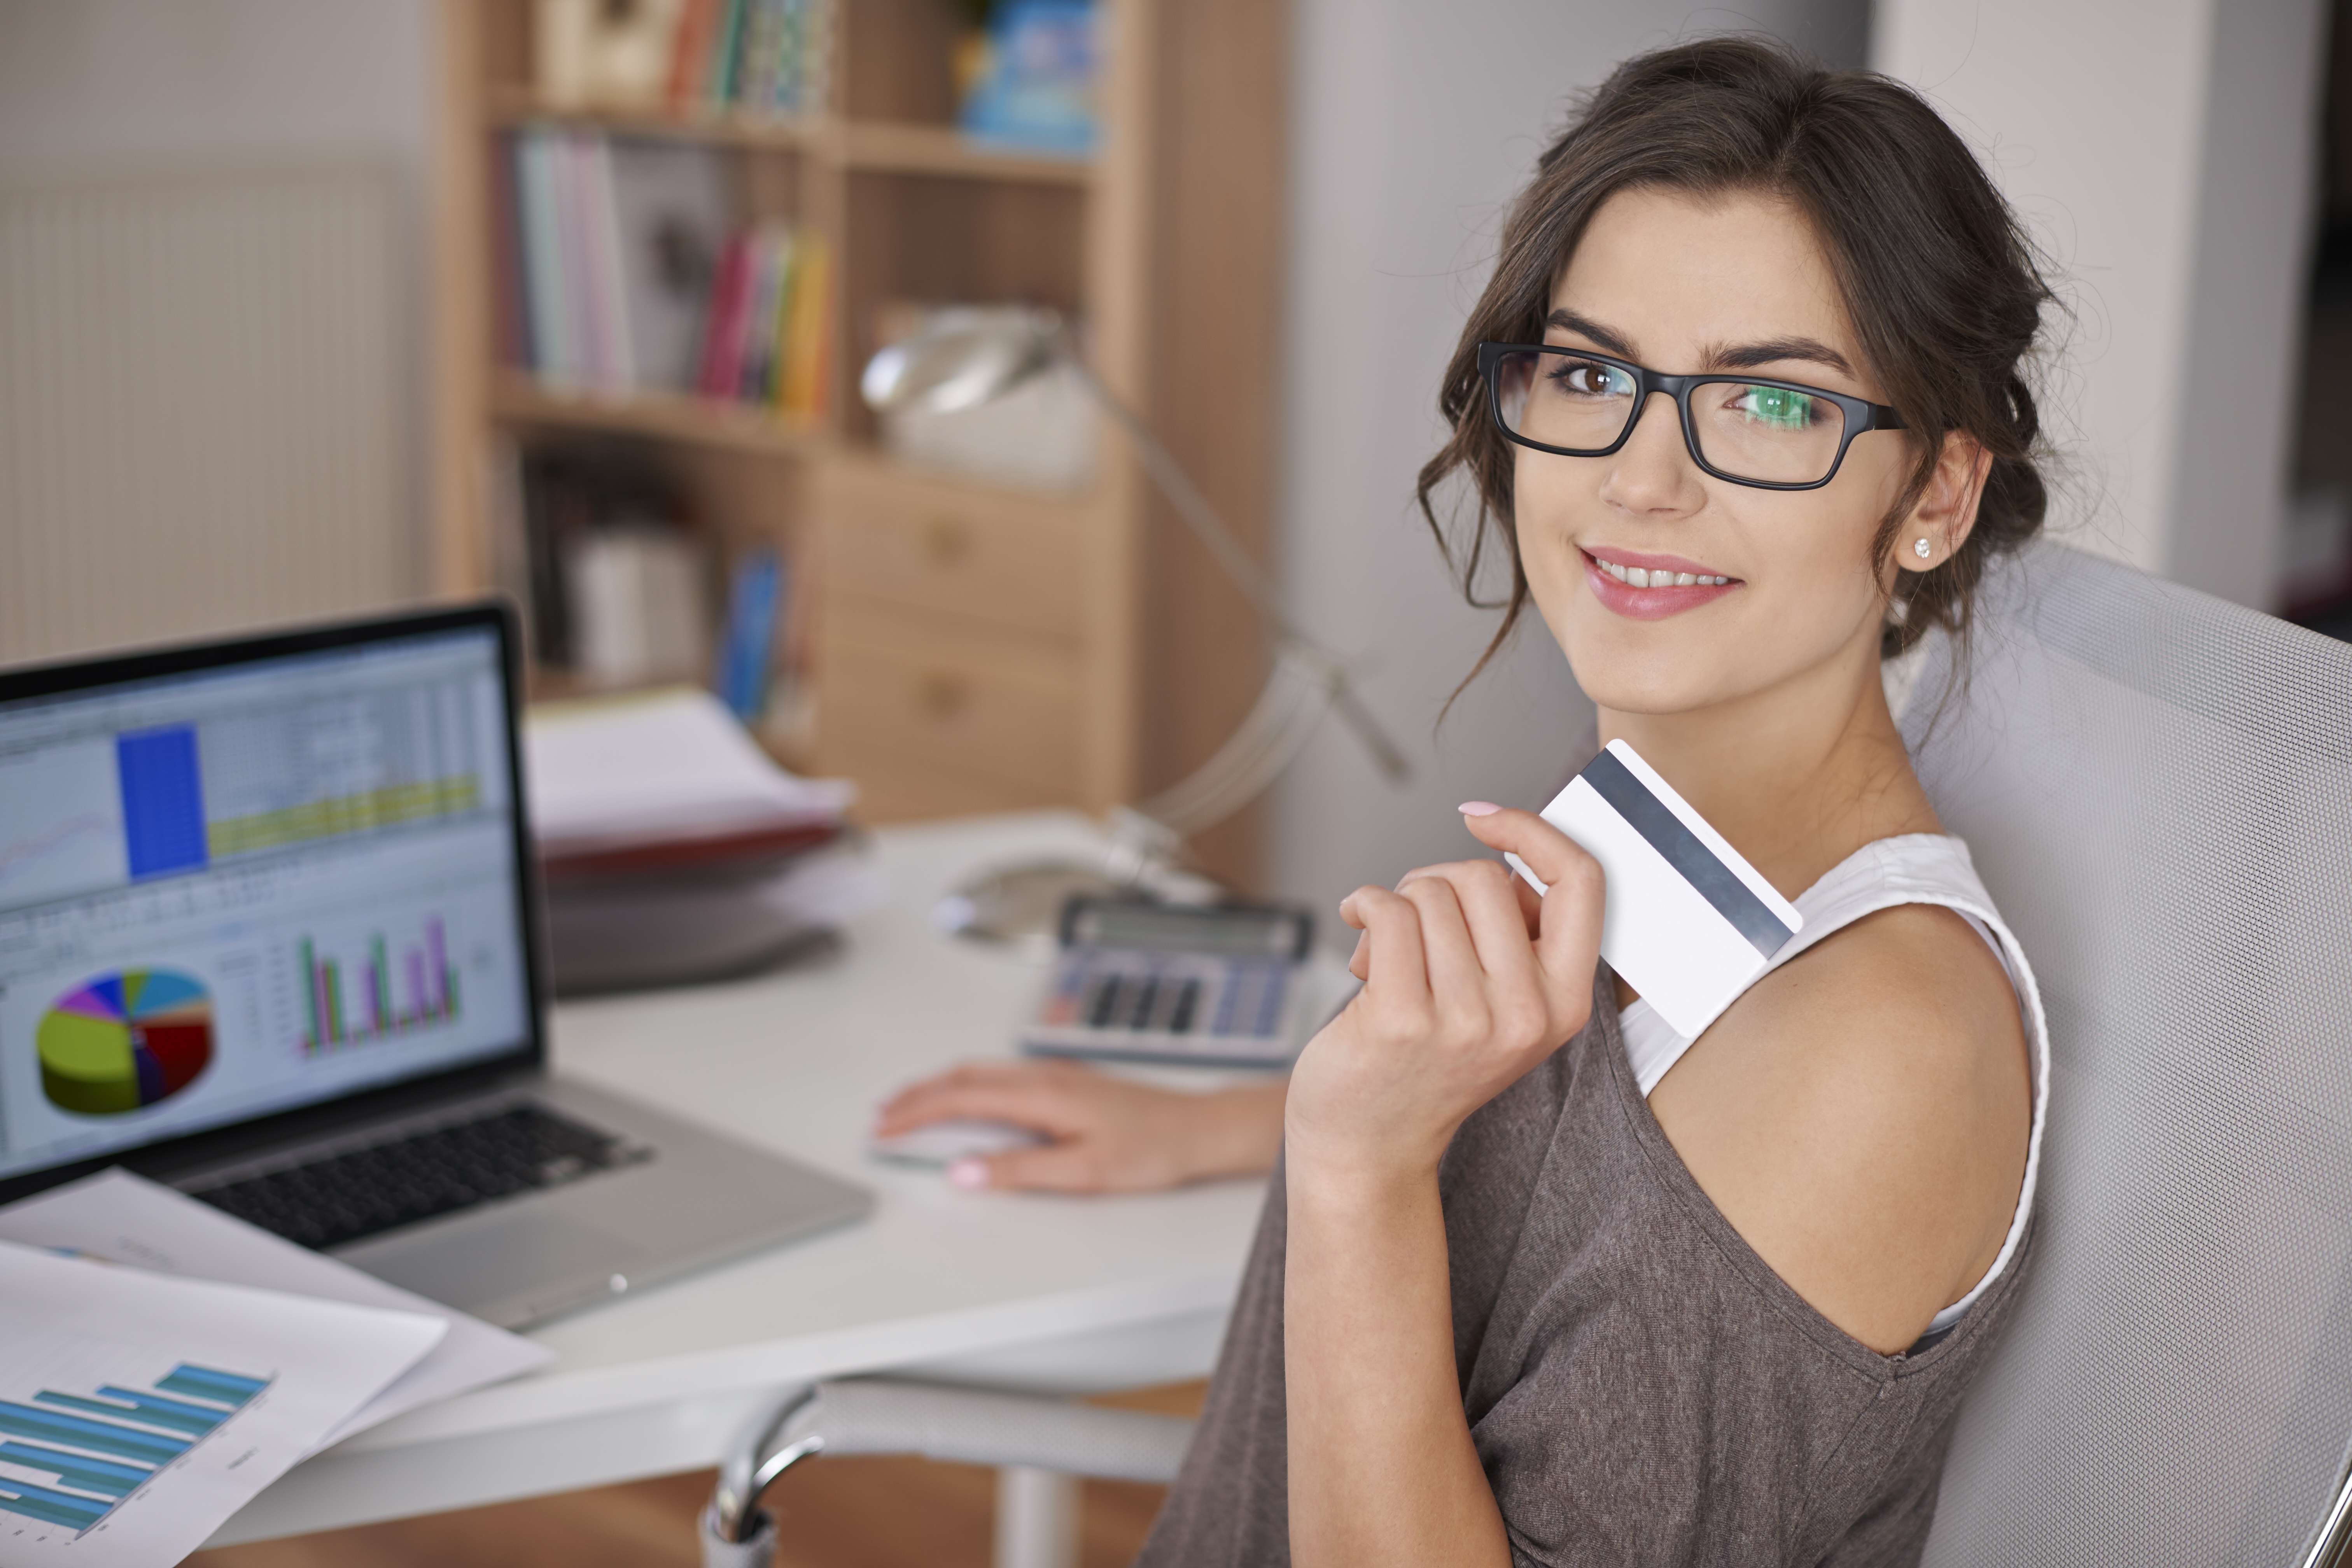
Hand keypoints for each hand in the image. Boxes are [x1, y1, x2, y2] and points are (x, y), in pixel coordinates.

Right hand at [872, 1059, 1284, 1192]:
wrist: (1198, 1128)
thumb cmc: (1152, 1148)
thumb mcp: (1082, 1171)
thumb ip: (1017, 1170)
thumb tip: (961, 1171)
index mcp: (1041, 1094)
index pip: (960, 1099)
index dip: (915, 1114)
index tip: (884, 1130)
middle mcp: (1043, 1076)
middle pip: (961, 1078)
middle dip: (915, 1096)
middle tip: (881, 1119)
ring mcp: (1054, 1075)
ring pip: (979, 1074)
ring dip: (939, 1088)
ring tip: (908, 1109)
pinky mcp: (1065, 1081)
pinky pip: (1000, 1077)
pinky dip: (967, 1087)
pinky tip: (964, 1103)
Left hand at [1283, 804, 1604, 1184]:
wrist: (1369, 1144)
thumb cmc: (1426, 1060)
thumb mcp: (1502, 1005)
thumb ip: (1515, 937)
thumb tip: (1499, 853)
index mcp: (1563, 1003)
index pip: (1580, 882)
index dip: (1533, 831)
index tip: (1484, 820)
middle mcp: (1525, 1015)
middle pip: (1484, 878)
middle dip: (1436, 884)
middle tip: (1414, 930)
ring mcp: (1466, 1022)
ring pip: (1429, 892)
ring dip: (1395, 908)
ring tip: (1388, 961)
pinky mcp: (1403, 1019)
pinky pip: (1387, 911)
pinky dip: (1363, 906)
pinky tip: (1357, 933)